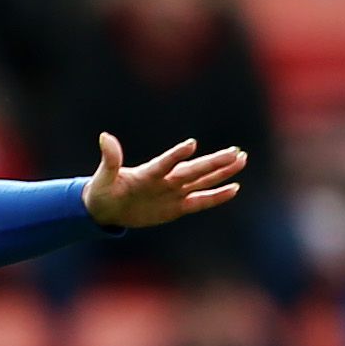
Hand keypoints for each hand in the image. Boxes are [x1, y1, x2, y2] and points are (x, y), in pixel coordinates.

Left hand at [83, 133, 246, 228]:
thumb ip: (110, 159)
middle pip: (194, 170)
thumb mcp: (103, 178)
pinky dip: (216, 197)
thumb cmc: (103, 190)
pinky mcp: (176, 207)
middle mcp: (165, 180)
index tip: (191, 144)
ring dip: (222, 172)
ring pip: (203, 181)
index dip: (176, 155)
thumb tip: (104, 136)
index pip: (165, 163)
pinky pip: (200, 202)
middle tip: (236, 151)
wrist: (107, 209)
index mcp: (148, 173)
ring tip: (241, 159)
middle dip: (214, 162)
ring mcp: (173, 193)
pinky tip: (234, 188)